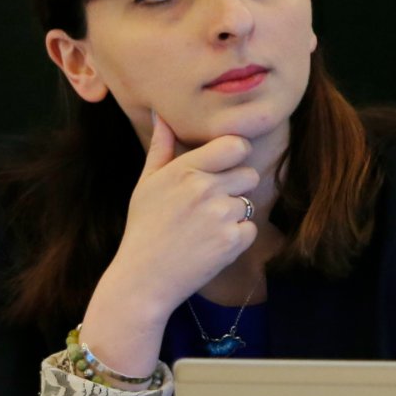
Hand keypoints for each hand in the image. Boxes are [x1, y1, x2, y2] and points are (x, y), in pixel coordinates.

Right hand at [82, 114, 257, 375]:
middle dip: (235, 187)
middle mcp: (205, 188)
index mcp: (185, 170)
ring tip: (204, 228)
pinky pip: (251, 228)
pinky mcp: (233, 240)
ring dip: (233, 214)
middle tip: (209, 206)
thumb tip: (162, 117)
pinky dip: (237, 237)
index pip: (235, 145)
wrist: (144, 278)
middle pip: (249, 173)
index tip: (225, 166)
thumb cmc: (144, 228)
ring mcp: (221, 215)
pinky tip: (211, 244)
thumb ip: (161, 148)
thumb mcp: (146, 185)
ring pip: (249, 202)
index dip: (235, 155)